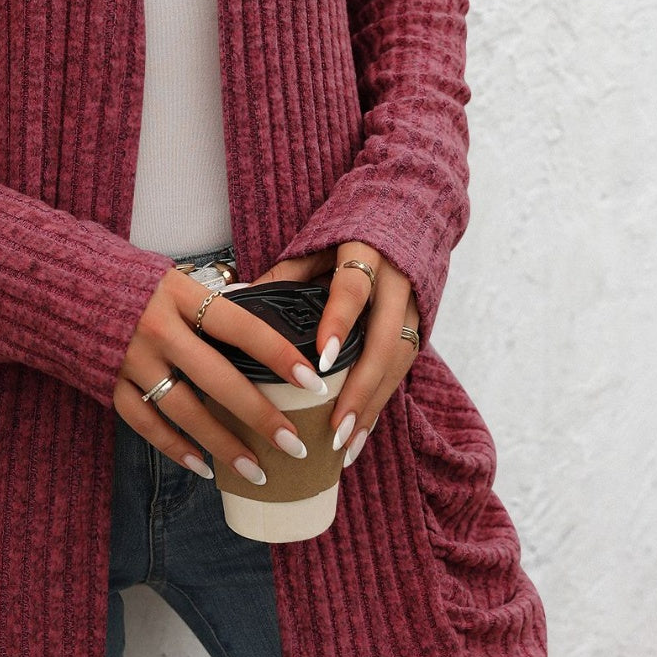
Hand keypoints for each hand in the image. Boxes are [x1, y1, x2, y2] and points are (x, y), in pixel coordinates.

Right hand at [115, 266, 332, 483]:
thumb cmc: (136, 284)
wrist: (63, 283)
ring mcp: (131, 358)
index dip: (278, 354)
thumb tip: (269, 339)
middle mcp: (156, 327)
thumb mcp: (177, 282)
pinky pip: (146, 423)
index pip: (241, 326)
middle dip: (260, 416)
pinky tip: (202, 467)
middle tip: (295, 445)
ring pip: (184, 410)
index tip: (313, 382)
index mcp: (180, 294)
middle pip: (217, 378)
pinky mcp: (109, 382)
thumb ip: (215, 309)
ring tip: (256, 471)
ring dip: (223, 445)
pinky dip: (174, 447)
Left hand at [250, 241, 419, 467]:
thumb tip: (236, 297)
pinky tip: (360, 432)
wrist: (407, 212)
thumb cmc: (347, 230)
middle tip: (334, 428)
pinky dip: (380, 401)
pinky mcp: (421, 325)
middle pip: (384, 341)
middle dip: (361, 389)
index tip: (320, 363)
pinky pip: (402, 369)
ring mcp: (415, 306)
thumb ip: (283, 273)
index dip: (338, 325)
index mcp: (367, 253)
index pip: (353, 291)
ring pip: (398, 363)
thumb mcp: (315, 244)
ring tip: (344, 445)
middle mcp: (397, 283)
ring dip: (372, 406)